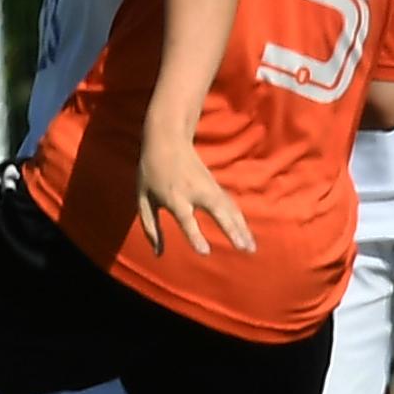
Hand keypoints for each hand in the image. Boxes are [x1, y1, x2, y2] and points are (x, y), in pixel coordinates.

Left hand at [135, 136, 253, 258]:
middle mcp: (195, 192)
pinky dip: (240, 220)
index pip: (186, 219)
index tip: (205, 252)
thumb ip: (150, 227)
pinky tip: (247, 235)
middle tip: (243, 248)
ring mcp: (208, 187)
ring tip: (251, 249)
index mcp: (174, 196)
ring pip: (229, 209)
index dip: (195, 235)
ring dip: (242, 228)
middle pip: (217, 211)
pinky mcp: (215, 186)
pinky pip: (231, 206)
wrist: (167, 139)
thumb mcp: (142, 199)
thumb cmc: (151, 172)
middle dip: (231, 230)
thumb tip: (158, 254)